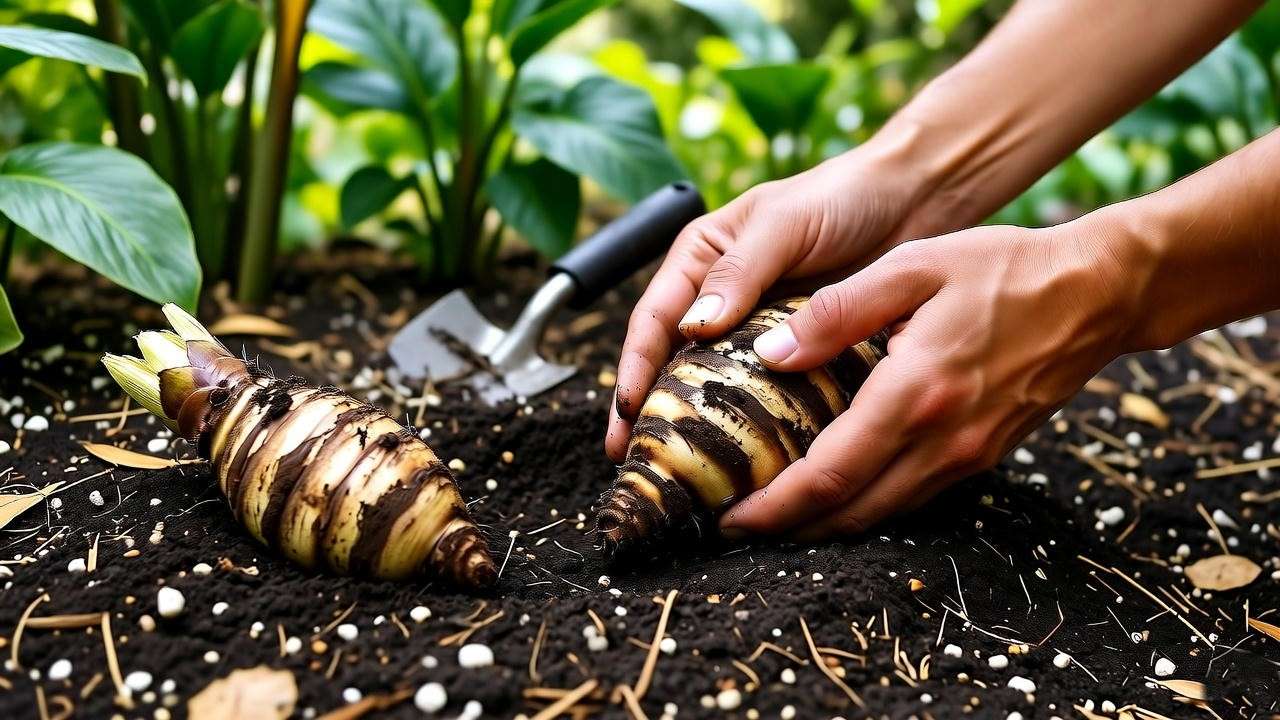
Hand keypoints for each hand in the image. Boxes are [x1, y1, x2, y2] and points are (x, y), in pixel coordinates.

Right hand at [606, 145, 944, 460]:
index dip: (634, 370)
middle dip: (651, 414)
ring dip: (697, 427)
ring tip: (682, 474)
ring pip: (716, 386)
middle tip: (640, 463)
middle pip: (672, 364)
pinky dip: (753, 427)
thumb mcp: (782, 223)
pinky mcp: (798, 355)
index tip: (626, 416)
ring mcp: (757, 333)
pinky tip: (749, 461)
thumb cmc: (840, 196)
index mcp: (699, 262)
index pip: (653, 321)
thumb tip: (694, 326)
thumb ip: (739, 271)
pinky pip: (768, 396)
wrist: (911, 200)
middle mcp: (719, 301)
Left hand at [718, 218, 1148, 538]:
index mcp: (915, 394)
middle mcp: (942, 441)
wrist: (1097, 292)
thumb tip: (769, 355)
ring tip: (776, 513)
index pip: (829, 475)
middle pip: (850, 512)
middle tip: (737, 525)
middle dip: (788, 528)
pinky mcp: (984, 456)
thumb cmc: (1002, 269)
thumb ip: (834, 312)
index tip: (730, 517)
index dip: (773, 507)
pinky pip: (913, 497)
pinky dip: (867, 504)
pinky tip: (838, 488)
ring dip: (825, 523)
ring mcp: (968, 456)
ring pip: (883, 514)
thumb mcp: (911, 269)